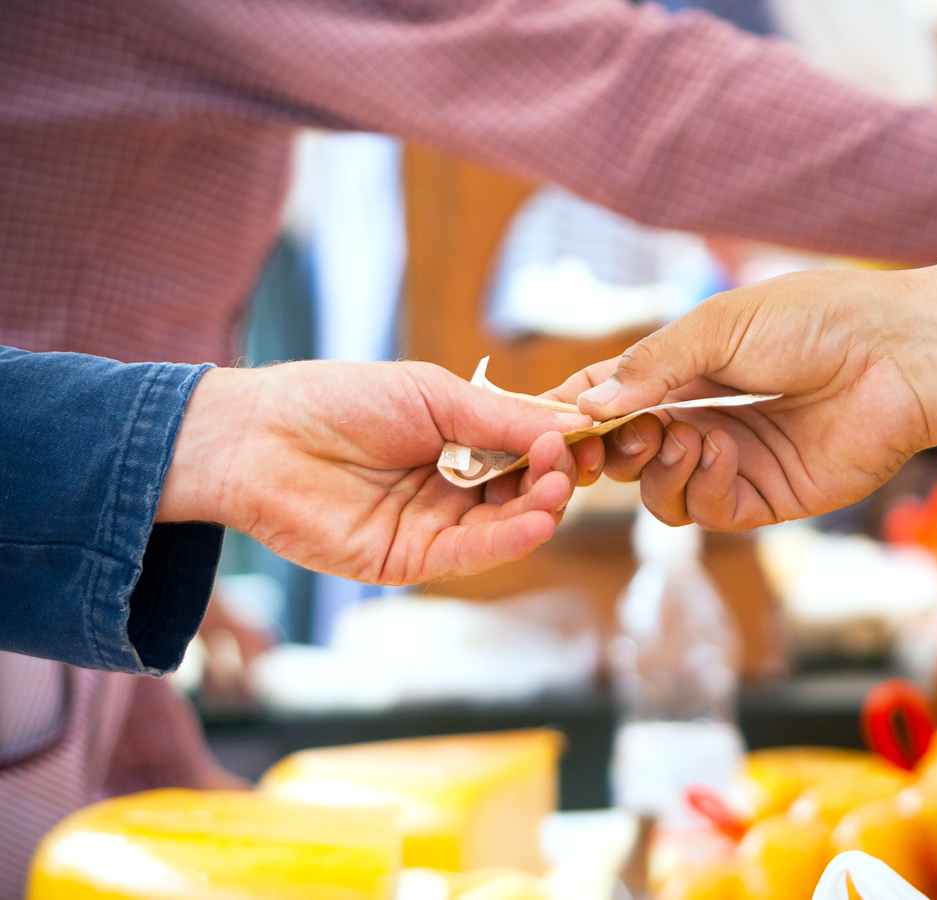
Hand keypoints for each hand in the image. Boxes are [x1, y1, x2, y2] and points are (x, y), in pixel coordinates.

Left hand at [158, 361, 595, 582]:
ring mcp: (432, 527)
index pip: (526, 455)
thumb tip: (568, 429)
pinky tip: (536, 522)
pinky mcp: (408, 560)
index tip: (584, 437)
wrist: (260, 436)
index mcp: (459, 444)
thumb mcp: (434, 396)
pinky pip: (469, 556)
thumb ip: (499, 419)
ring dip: (538, 511)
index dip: (557, 450)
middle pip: (522, 495)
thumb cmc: (341, 399)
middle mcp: (452, 489)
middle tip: (568, 465)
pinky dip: (508, 541)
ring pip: (503, 529)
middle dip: (552, 481)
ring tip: (559, 488)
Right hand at [549, 268, 932, 529]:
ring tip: (683, 437)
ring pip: (657, 493)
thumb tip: (587, 405)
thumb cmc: (815, 320)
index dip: (574, 414)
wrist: (898, 354)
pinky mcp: (764, 498)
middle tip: (607, 437)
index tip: (541, 424)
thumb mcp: (717, 326)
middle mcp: (702, 419)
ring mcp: (732, 462)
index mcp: (686, 372)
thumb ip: (650, 367)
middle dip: (606, 449)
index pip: (612, 398)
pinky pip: (706, 512)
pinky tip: (721, 451)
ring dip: (655, 469)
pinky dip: (700, 485)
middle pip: (625, 455)